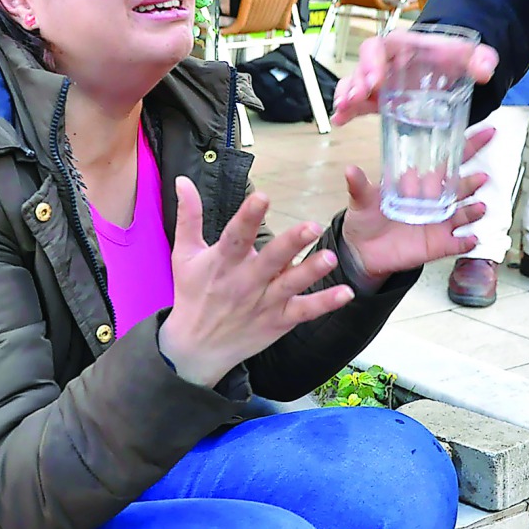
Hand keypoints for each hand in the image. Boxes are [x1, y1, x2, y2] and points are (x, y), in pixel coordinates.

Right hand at [159, 177, 354, 386]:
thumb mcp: (184, 255)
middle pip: (270, 260)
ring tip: (332, 257)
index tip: (262, 196)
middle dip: (291, 244)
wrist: (195, 349)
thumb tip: (182, 180)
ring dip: (311, 271)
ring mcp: (264, 303)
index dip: (248, 217)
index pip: (236, 236)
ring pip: (290, 285)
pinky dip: (325, 303)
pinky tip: (346, 292)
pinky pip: (304, 312)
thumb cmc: (192, 294)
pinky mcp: (278, 321)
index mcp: (222, 262)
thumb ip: (189, 216)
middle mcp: (244, 282)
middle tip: (312, 226)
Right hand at [332, 32, 498, 125]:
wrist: (448, 68)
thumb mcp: (468, 55)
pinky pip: (356, 102)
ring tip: (343, 111)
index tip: (375, 80)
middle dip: (355, 83)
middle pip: (361, 67)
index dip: (372, 61)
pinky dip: (346, 111)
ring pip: (353, 84)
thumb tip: (486, 71)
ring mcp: (378, 81)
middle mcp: (384, 62)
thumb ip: (480, 58)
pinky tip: (340, 121)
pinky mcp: (377, 98)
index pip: (379, 47)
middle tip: (354, 99)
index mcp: (401, 46)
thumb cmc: (451, 58)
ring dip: (346, 96)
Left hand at [340, 127, 493, 281]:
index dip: (467, 147)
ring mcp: (438, 223)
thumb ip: (359, 186)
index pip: (447, 162)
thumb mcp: (361, 201)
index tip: (486, 132)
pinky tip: (471, 238)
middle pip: (460, 187)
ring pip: (463, 214)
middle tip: (481, 176)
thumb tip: (349, 170)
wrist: (363, 251)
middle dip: (471, 182)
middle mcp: (434, 202)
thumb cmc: (366, 219)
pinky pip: (457, 244)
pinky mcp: (437, 245)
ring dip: (472, 211)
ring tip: (478, 206)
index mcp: (420, 184)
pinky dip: (465, 242)